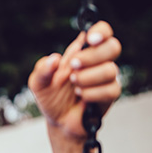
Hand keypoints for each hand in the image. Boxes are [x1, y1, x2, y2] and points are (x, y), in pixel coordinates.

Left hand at [28, 21, 121, 140]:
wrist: (58, 121)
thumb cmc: (50, 97)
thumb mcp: (38, 83)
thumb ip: (42, 70)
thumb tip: (54, 59)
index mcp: (82, 52)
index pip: (102, 31)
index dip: (100, 31)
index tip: (89, 39)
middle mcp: (97, 61)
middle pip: (113, 47)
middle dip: (92, 56)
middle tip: (73, 66)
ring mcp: (106, 78)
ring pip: (110, 70)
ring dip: (88, 78)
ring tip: (74, 85)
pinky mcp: (110, 94)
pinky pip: (111, 89)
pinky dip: (93, 93)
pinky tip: (82, 96)